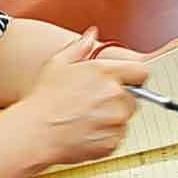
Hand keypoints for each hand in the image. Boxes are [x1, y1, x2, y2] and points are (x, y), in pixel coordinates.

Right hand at [15, 51, 134, 166]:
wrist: (35, 134)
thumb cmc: (44, 100)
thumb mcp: (57, 64)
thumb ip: (80, 47)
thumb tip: (92, 35)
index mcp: (106, 73)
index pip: (141, 72)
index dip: (133, 76)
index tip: (126, 81)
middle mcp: (115, 96)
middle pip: (135, 97)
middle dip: (121, 98)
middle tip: (97, 102)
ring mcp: (115, 121)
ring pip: (125, 118)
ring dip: (113, 118)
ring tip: (88, 117)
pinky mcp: (112, 142)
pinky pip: (117, 137)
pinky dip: (106, 136)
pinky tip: (87, 131)